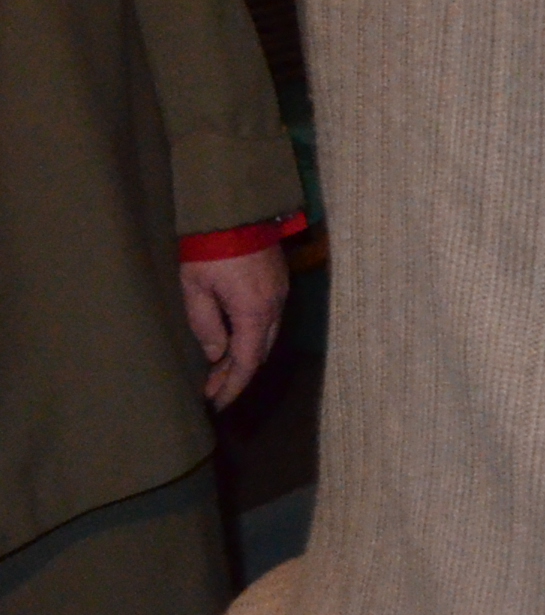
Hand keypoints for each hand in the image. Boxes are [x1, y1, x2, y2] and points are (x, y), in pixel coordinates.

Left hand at [182, 245, 289, 409]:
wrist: (234, 211)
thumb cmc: (208, 251)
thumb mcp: (195, 290)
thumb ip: (206, 325)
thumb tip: (217, 354)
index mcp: (255, 312)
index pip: (248, 361)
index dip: (233, 385)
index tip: (217, 403)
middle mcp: (275, 306)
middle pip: (261, 351)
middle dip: (238, 374)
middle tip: (213, 389)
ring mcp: (280, 292)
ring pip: (267, 336)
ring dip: (246, 355)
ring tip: (220, 368)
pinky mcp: (278, 281)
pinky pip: (270, 319)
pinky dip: (253, 336)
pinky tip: (235, 339)